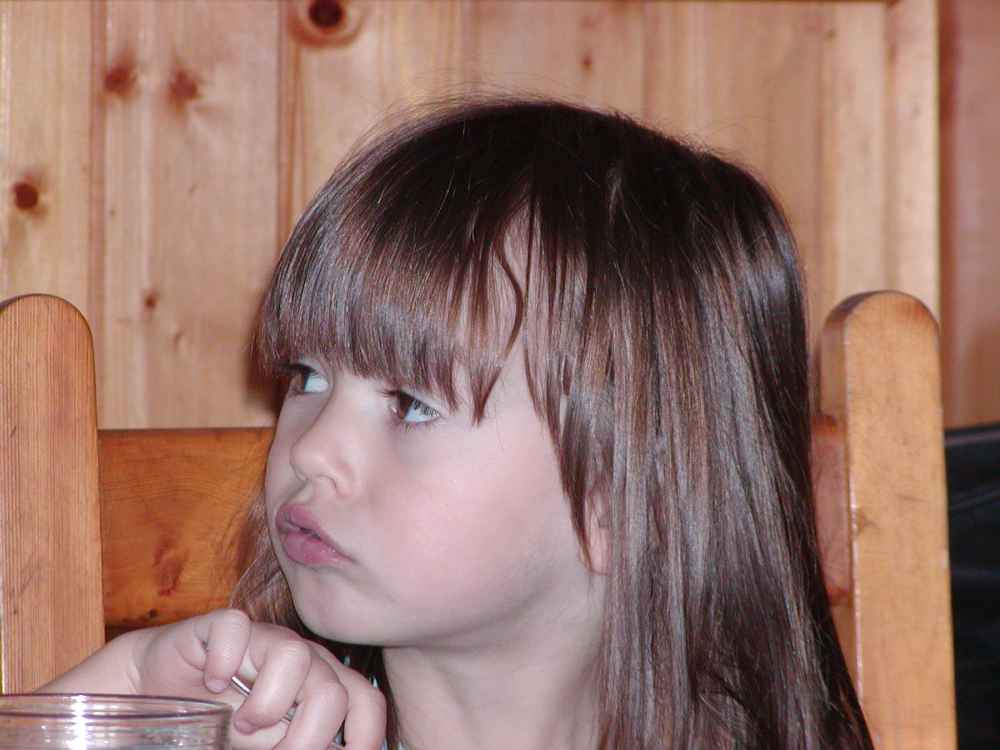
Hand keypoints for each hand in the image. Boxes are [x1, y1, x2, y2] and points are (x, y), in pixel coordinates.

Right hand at [130, 609, 385, 749]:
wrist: (158, 691)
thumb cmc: (220, 722)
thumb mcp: (264, 744)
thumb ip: (294, 746)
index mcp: (323, 684)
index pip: (365, 701)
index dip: (365, 737)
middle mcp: (302, 659)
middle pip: (332, 690)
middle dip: (308, 737)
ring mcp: (263, 639)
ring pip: (295, 654)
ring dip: (268, 703)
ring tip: (241, 723)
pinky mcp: (221, 626)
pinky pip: (235, 627)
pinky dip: (223, 662)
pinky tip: (211, 684)